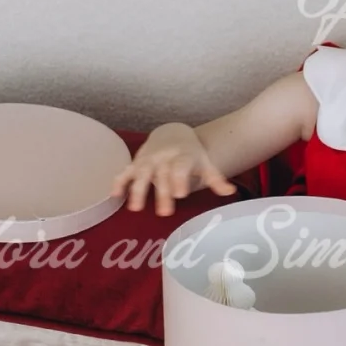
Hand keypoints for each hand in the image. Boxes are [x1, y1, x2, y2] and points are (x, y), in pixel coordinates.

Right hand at [111, 124, 236, 216]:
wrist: (172, 132)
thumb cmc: (191, 154)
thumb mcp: (205, 164)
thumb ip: (215, 179)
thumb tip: (231, 192)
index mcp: (183, 157)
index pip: (181, 167)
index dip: (180, 179)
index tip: (181, 194)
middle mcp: (163, 158)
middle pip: (162, 175)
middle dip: (162, 193)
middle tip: (165, 213)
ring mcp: (148, 160)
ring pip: (141, 174)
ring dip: (137, 190)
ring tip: (135, 209)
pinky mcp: (135, 163)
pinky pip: (125, 172)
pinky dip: (119, 182)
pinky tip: (114, 196)